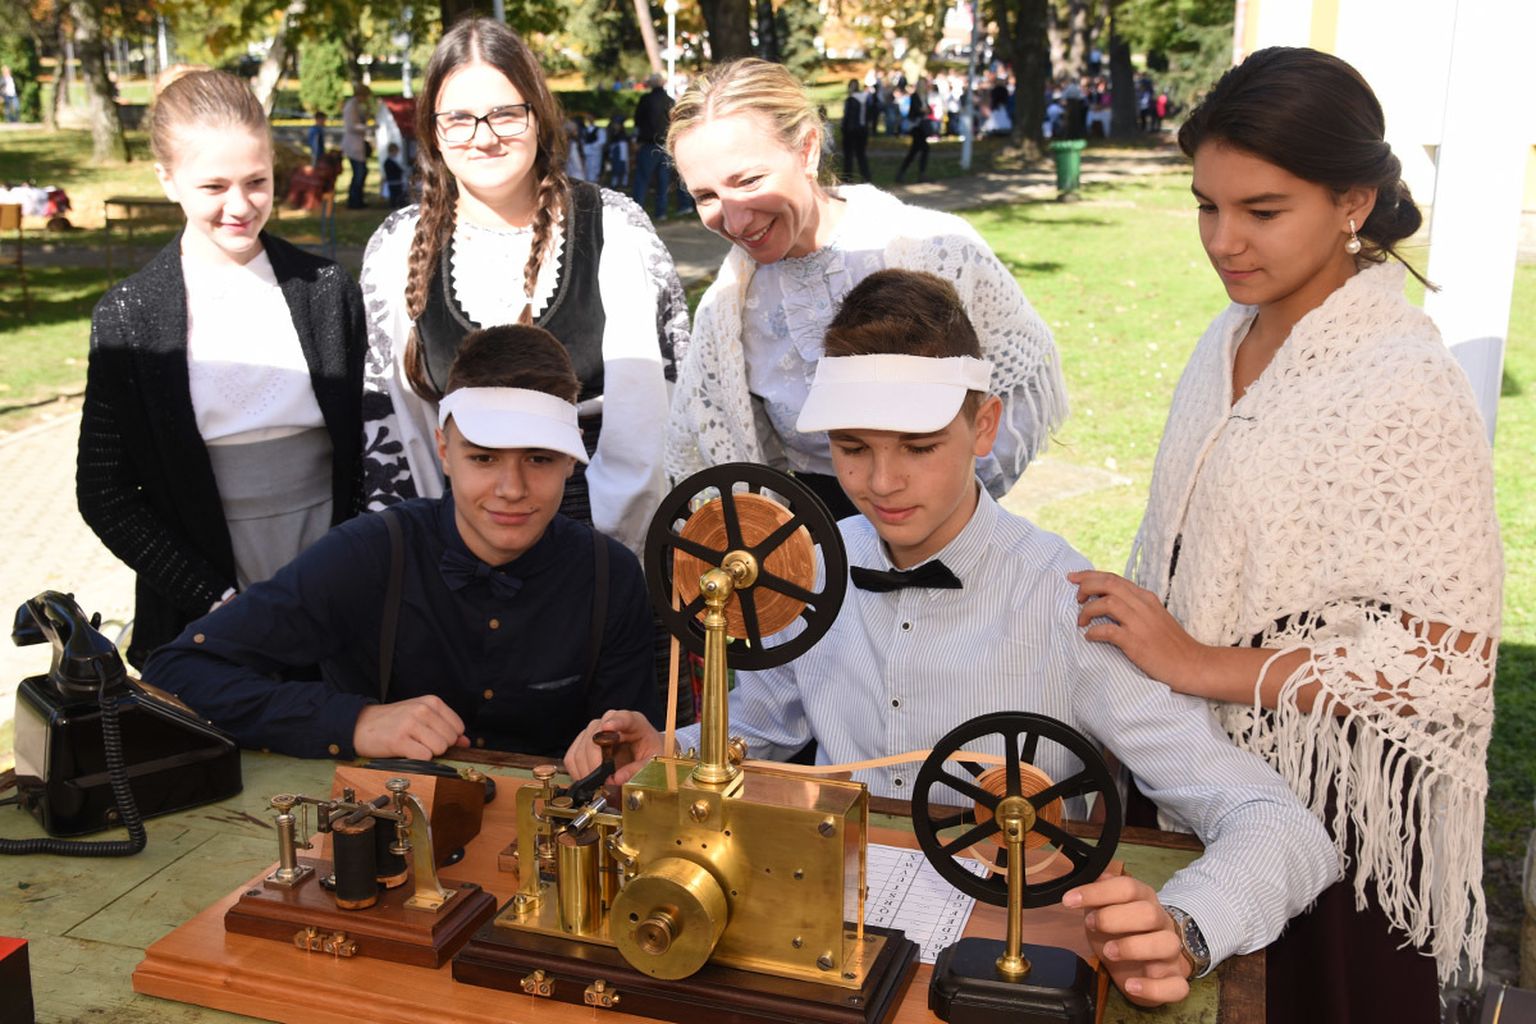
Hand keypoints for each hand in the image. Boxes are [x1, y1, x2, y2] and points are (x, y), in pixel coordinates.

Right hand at [353, 696, 469, 758]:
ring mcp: (410, 724)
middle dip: (438, 747)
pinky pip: (424, 757)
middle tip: (420, 742)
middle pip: (450, 740)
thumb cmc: (393, 722)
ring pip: (439, 749)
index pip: (458, 727)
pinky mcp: (399, 740)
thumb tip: (466, 742)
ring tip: (413, 746)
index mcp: (431, 702)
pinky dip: (417, 759)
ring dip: (427, 753)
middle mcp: (422, 710)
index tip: (433, 737)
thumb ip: (445, 727)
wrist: (360, 725)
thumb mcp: (421, 717)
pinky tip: (406, 752)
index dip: (449, 738)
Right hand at [563, 710, 661, 785]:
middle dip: (596, 762)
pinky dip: (577, 771)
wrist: (644, 754)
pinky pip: (572, 756)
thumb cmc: (650, 754)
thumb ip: (638, 770)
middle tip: (602, 781)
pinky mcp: (583, 742)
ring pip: (581, 747)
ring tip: (597, 784)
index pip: (624, 718)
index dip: (616, 721)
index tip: (608, 727)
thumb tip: (616, 779)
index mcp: (634, 722)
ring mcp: (594, 730)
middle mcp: (611, 721)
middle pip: (595, 736)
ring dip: (586, 770)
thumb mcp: (654, 762)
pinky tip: (587, 780)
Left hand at [1064, 873, 1190, 1006]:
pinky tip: (1131, 985)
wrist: (1145, 964)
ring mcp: (1171, 953)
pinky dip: (1152, 987)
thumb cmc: (1122, 933)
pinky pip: (1176, 986)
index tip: (1070, 900)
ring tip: (1109, 951)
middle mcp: (1162, 923)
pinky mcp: (1174, 980)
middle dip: (1115, 918)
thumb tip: (1090, 874)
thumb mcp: (1104, 910)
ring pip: (1167, 944)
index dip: (1097, 892)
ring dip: (1134, 947)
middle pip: (1148, 913)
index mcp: (1144, 901)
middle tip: (1092, 925)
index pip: (1127, 887)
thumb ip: (1098, 893)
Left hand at [1067, 570, 1208, 694]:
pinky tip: (1090, 637)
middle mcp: (1143, 606)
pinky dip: (1094, 632)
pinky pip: (1108, 630)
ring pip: (1106, 603)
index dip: (1090, 576)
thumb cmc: (1172, 645)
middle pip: (1108, 584)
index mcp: (1146, 598)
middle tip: (1076, 599)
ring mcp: (1140, 623)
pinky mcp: (1137, 642)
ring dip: (1087, 610)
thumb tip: (1108, 603)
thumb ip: (1135, 607)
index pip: (1113, 578)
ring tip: (1081, 622)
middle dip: (1085, 587)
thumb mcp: (1155, 617)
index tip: (1073, 578)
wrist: (1193, 664)